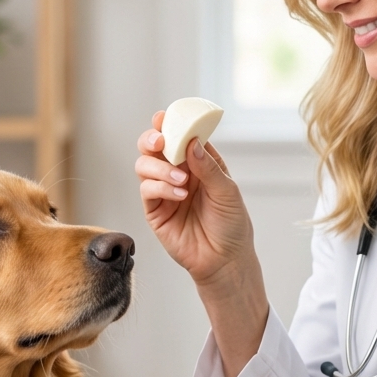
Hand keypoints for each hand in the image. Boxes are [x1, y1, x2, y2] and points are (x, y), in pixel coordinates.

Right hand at [135, 112, 255, 285]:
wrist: (225, 259)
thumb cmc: (231, 225)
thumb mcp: (227, 191)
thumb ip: (208, 167)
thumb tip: (191, 142)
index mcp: (198, 163)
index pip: (180, 136)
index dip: (171, 124)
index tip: (165, 117)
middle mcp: (178, 173)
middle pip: (154, 146)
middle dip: (153, 139)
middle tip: (161, 141)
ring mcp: (164, 191)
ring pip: (145, 165)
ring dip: (160, 167)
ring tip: (182, 180)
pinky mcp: (155, 210)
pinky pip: (147, 189)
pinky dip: (161, 187)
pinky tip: (179, 195)